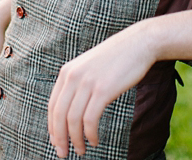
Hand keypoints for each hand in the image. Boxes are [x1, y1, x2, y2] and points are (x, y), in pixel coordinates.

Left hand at [48, 22, 156, 157]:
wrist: (138, 43)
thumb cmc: (116, 58)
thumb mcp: (89, 67)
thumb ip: (78, 83)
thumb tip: (70, 111)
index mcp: (67, 71)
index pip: (52, 105)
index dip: (52, 127)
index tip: (56, 141)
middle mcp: (73, 76)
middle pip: (59, 115)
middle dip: (60, 138)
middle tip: (63, 153)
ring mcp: (88, 82)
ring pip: (73, 120)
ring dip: (76, 140)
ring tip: (81, 150)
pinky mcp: (103, 89)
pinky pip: (90, 120)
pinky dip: (90, 134)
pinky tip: (95, 140)